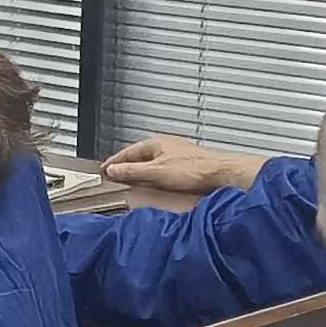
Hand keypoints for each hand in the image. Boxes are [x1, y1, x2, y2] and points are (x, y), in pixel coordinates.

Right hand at [96, 134, 256, 203]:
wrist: (220, 174)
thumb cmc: (193, 170)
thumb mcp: (156, 173)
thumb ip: (132, 172)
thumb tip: (114, 171)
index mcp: (156, 143)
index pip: (128, 152)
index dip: (115, 162)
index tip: (105, 169)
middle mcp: (166, 145)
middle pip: (140, 155)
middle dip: (127, 166)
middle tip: (116, 175)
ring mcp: (177, 153)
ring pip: (152, 161)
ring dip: (141, 170)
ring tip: (133, 181)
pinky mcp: (186, 163)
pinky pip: (163, 167)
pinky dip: (154, 174)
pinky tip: (156, 183)